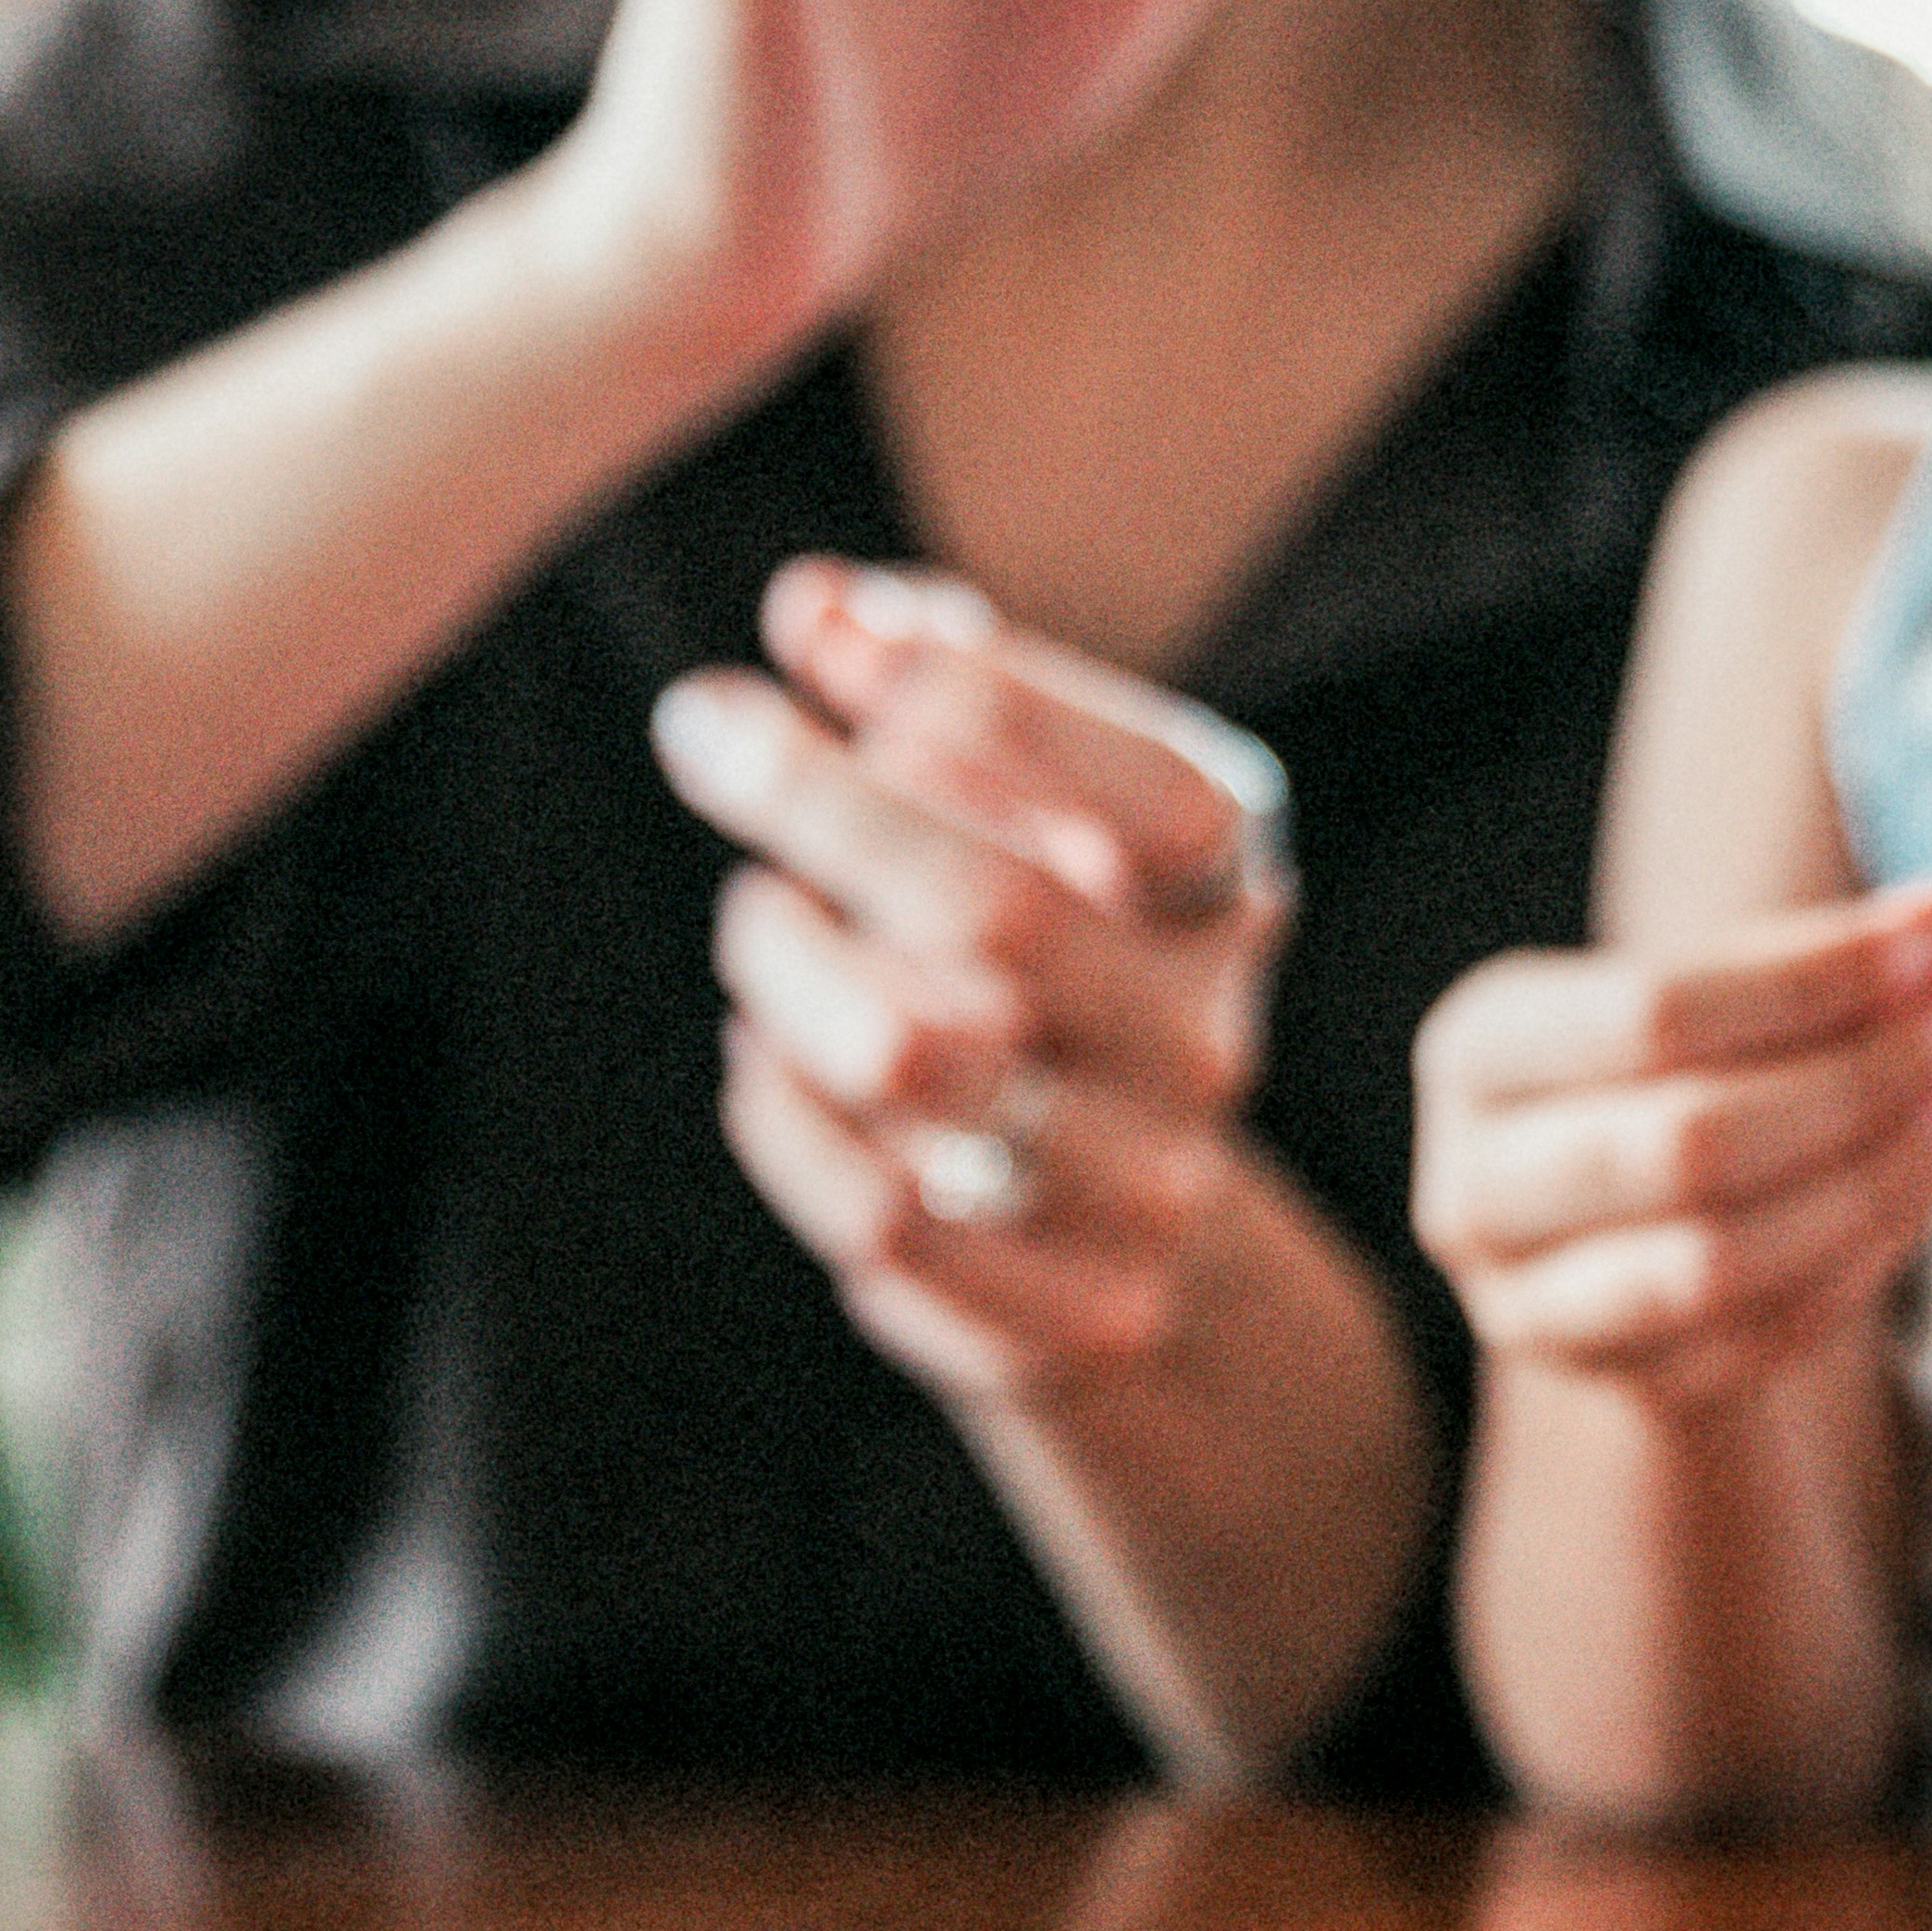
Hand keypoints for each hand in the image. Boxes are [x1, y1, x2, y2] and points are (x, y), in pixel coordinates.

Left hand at [653, 558, 1305, 1406]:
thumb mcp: (1019, 822)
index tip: (828, 633)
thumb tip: (820, 609)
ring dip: (789, 965)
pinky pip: (877, 1213)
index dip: (990, 698)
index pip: (1149, 789)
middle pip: (1002, 907)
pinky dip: (782, 1117)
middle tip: (704, 728)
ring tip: (759, 922)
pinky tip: (767, 1061)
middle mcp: (1205, 1045)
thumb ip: (929, 691)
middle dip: (822, 796)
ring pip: (911, 1059)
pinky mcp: (1067, 1321)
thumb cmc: (1044, 975)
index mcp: (1226, 901)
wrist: (1133, 1243)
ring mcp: (1141, 1194)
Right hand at [1409, 890, 1931, 1413]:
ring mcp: (1534, 1306)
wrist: (1611, 1232)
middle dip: (1849, 1081)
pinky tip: (1916, 1180)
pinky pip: (1765, 1334)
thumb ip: (1801, 962)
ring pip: (1724, 1260)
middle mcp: (1475, 1188)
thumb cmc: (1663, 1075)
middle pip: (1686, 1144)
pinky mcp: (1621, 1384)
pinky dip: (1862, 1254)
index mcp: (1474, 1051)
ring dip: (1869, 1177)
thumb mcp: (1695, 998)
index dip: (1809, 978)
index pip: (1651, 1012)